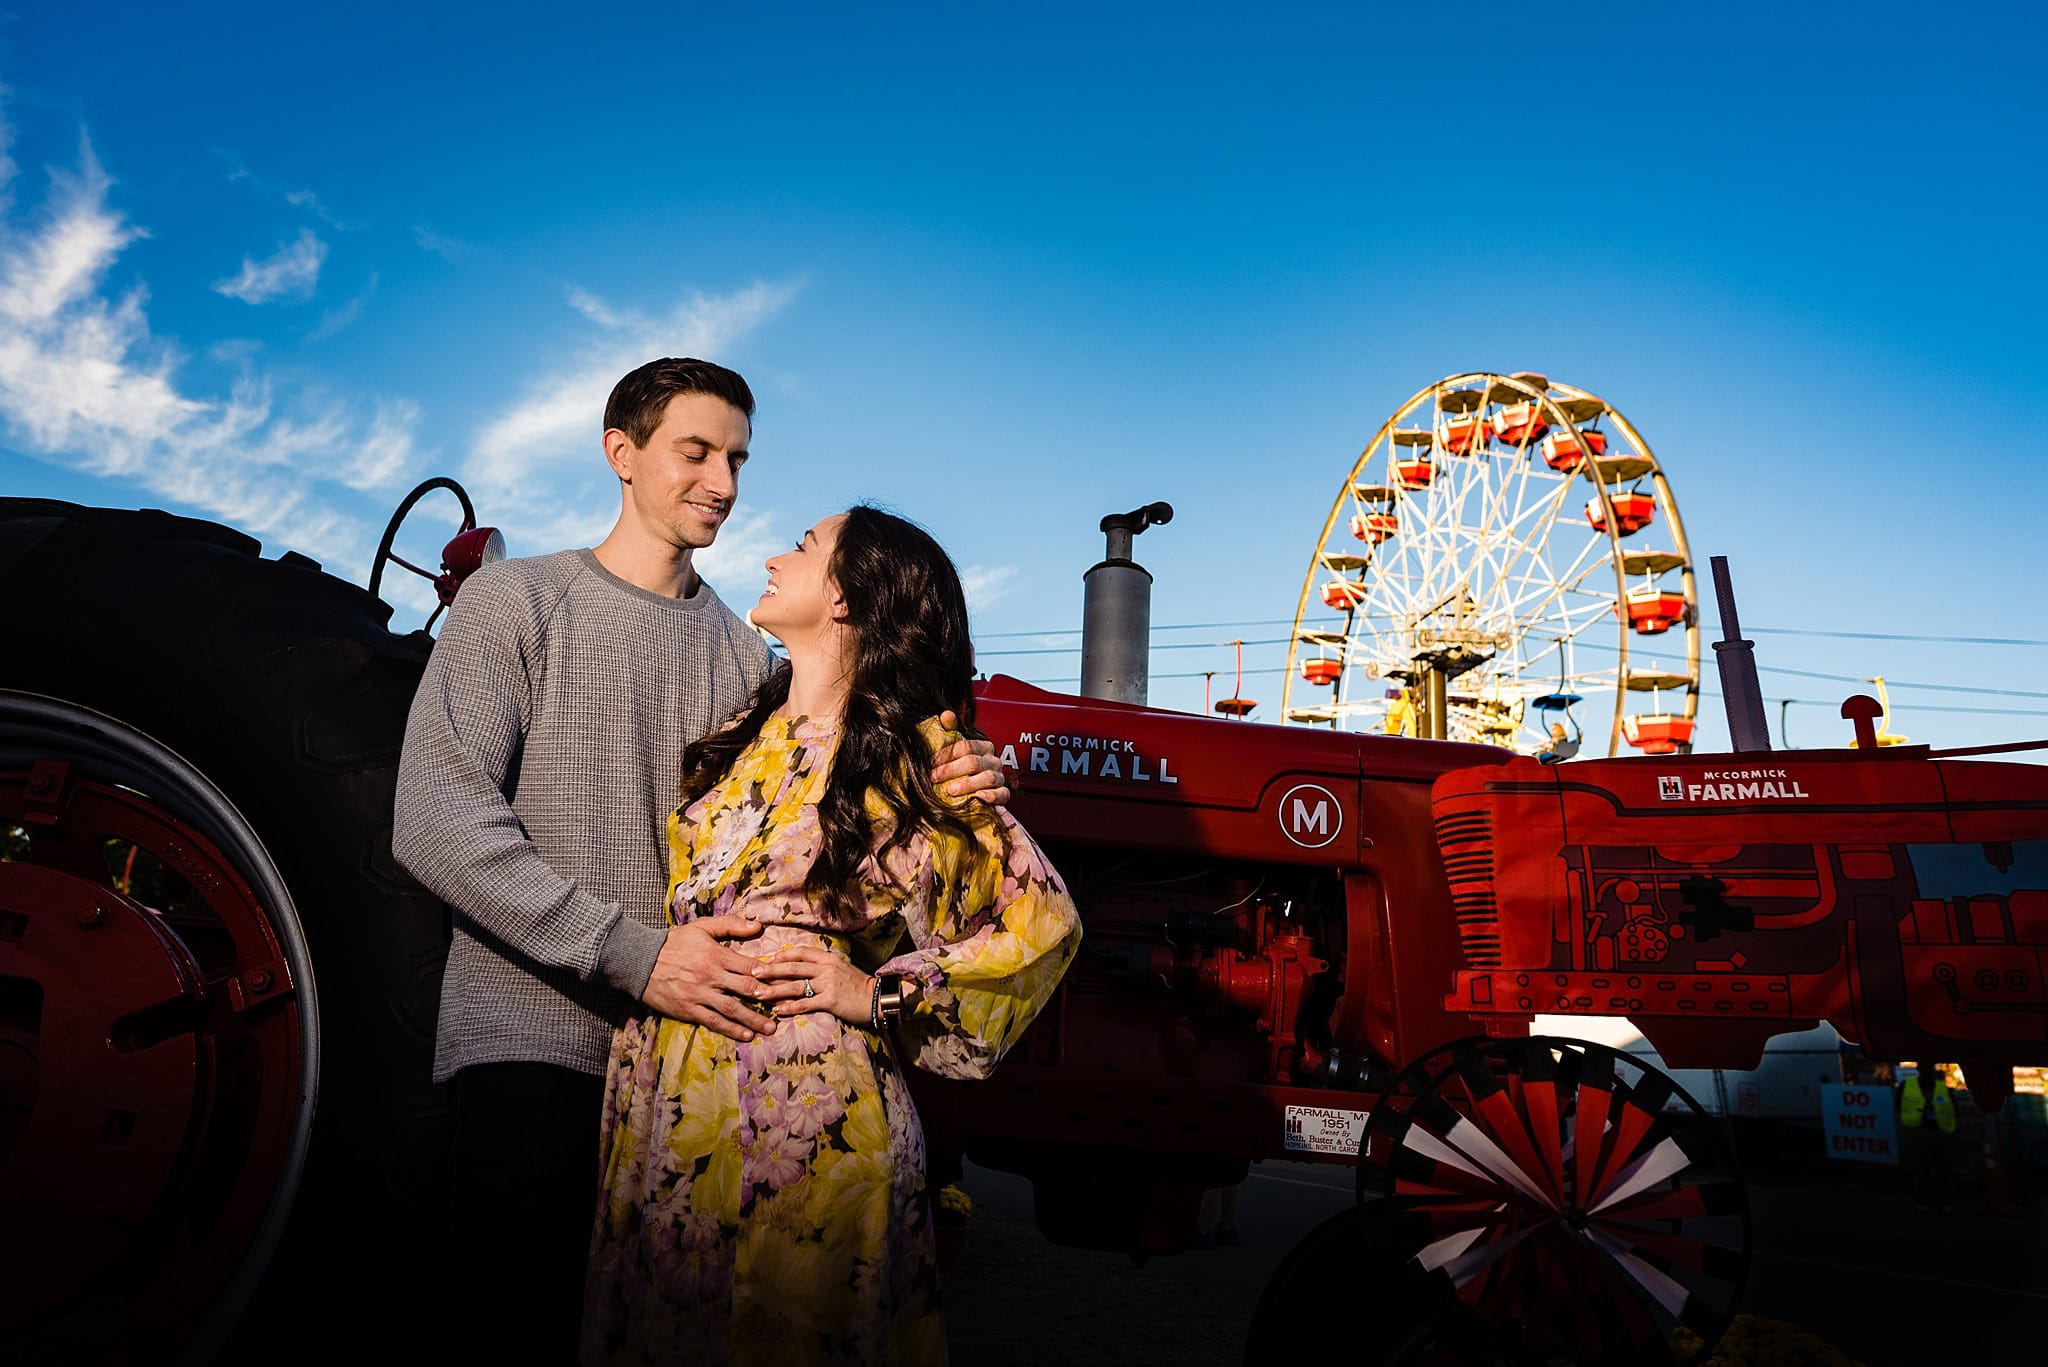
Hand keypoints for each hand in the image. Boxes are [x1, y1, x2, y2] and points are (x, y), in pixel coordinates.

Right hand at [640, 915, 776, 1039]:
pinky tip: (746, 1035)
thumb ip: (730, 925)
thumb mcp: (701, 927)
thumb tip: (758, 926)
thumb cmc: (673, 942)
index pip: (750, 966)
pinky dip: (731, 1029)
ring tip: (770, 1028)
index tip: (783, 981)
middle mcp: (711, 976)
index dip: (769, 974)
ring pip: (733, 1009)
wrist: (639, 961)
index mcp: (717, 955)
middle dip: (768, 999)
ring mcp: (700, 995)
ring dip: (754, 1020)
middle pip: (746, 989)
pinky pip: (714, 1021)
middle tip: (784, 1006)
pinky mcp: (689, 1009)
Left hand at [751, 945, 874, 1026]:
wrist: (877, 998)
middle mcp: (826, 968)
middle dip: (770, 971)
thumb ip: (821, 967)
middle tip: (753, 974)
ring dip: (774, 991)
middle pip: (793, 968)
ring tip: (758, 995)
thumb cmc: (858, 985)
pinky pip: (805, 1004)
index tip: (767, 961)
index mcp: (828, 958)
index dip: (782, 956)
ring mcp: (828, 984)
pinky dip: (790, 1007)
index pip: (800, 952)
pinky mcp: (830, 1001)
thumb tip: (800, 970)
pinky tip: (778, 1011)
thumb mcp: (840, 969)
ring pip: (795, 986)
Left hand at [933, 709, 1008, 806]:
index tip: (931, 762)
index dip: (946, 754)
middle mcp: (994, 761)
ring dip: (968, 784)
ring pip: (988, 778)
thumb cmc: (961, 767)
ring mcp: (1000, 777)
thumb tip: (946, 715)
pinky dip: (991, 796)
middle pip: (974, 763)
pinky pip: (1002, 794)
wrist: (971, 790)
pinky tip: (977, 797)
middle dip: (951, 770)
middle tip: (934, 777)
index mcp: (984, 747)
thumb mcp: (954, 748)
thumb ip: (950, 730)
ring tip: (950, 790)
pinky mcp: (1003, 794)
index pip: (966, 746)